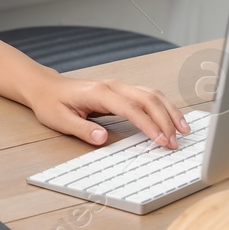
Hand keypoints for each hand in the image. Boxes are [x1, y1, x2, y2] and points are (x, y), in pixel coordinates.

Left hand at [21, 70, 190, 149]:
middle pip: (148, 99)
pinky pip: (148, 96)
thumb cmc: (51, 103)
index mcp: (99, 92)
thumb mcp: (60, 120)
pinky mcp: (121, 91)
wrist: (45, 87)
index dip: (149, 125)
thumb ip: (82, 129)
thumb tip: (102, 138)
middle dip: (165, 120)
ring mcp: (119, 86)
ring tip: (184, 131)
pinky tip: (173, 120)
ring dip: (170, 112)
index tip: (161, 141)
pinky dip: (164, 107)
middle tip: (175, 143)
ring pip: (152, 95)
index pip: (131, 109)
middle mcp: (113, 86)